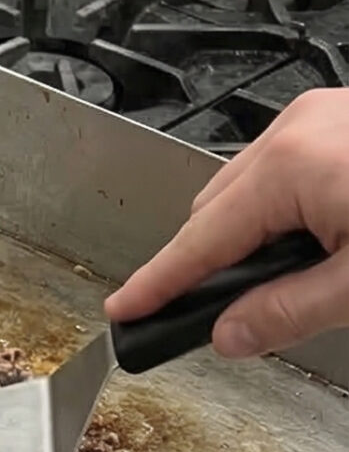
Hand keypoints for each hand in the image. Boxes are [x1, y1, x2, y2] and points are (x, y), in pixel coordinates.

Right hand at [105, 88, 348, 356]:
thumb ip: (289, 312)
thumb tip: (231, 334)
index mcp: (291, 166)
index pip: (200, 241)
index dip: (157, 283)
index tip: (124, 309)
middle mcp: (297, 129)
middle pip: (215, 210)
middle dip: (210, 263)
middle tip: (218, 319)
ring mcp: (320, 117)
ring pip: (249, 187)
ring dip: (250, 235)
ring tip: (287, 281)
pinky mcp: (340, 122)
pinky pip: (285, 167)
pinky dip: (281, 208)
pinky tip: (313, 240)